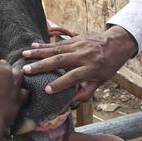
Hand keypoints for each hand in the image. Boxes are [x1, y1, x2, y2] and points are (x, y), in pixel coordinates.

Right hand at [20, 25, 138, 101]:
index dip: (60, 84)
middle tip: (27, 70)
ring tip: (24, 55)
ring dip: (38, 53)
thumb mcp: (102, 81)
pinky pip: (57, 43)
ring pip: (55, 49)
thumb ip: (86, 91)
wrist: (116, 43)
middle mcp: (83, 56)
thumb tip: (71, 101)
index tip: (46, 90)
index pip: (73, 77)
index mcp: (91, 69)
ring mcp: (77, 46)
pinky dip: (44, 45)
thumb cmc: (108, 65)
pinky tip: (32, 45)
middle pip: (60, 61)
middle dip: (42, 66)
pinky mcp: (74, 39)